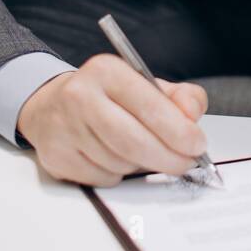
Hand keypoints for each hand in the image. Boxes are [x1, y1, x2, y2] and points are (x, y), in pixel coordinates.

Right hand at [17, 54, 208, 186]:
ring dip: (141, 166)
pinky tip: (115, 159)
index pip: (150, 106)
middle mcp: (80, 96)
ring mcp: (64, 128)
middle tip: (186, 163)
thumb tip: (192, 115)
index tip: (197, 145)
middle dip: (168, 158)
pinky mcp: (56, 156)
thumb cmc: (108, 97)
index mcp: (106, 71)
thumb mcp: (145, 85)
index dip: (179, 131)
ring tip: (143, 153)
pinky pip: (103, 178)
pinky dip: (118, 175)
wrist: (52, 107)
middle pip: (134, 142)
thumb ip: (180, 96)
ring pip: (120, 163)